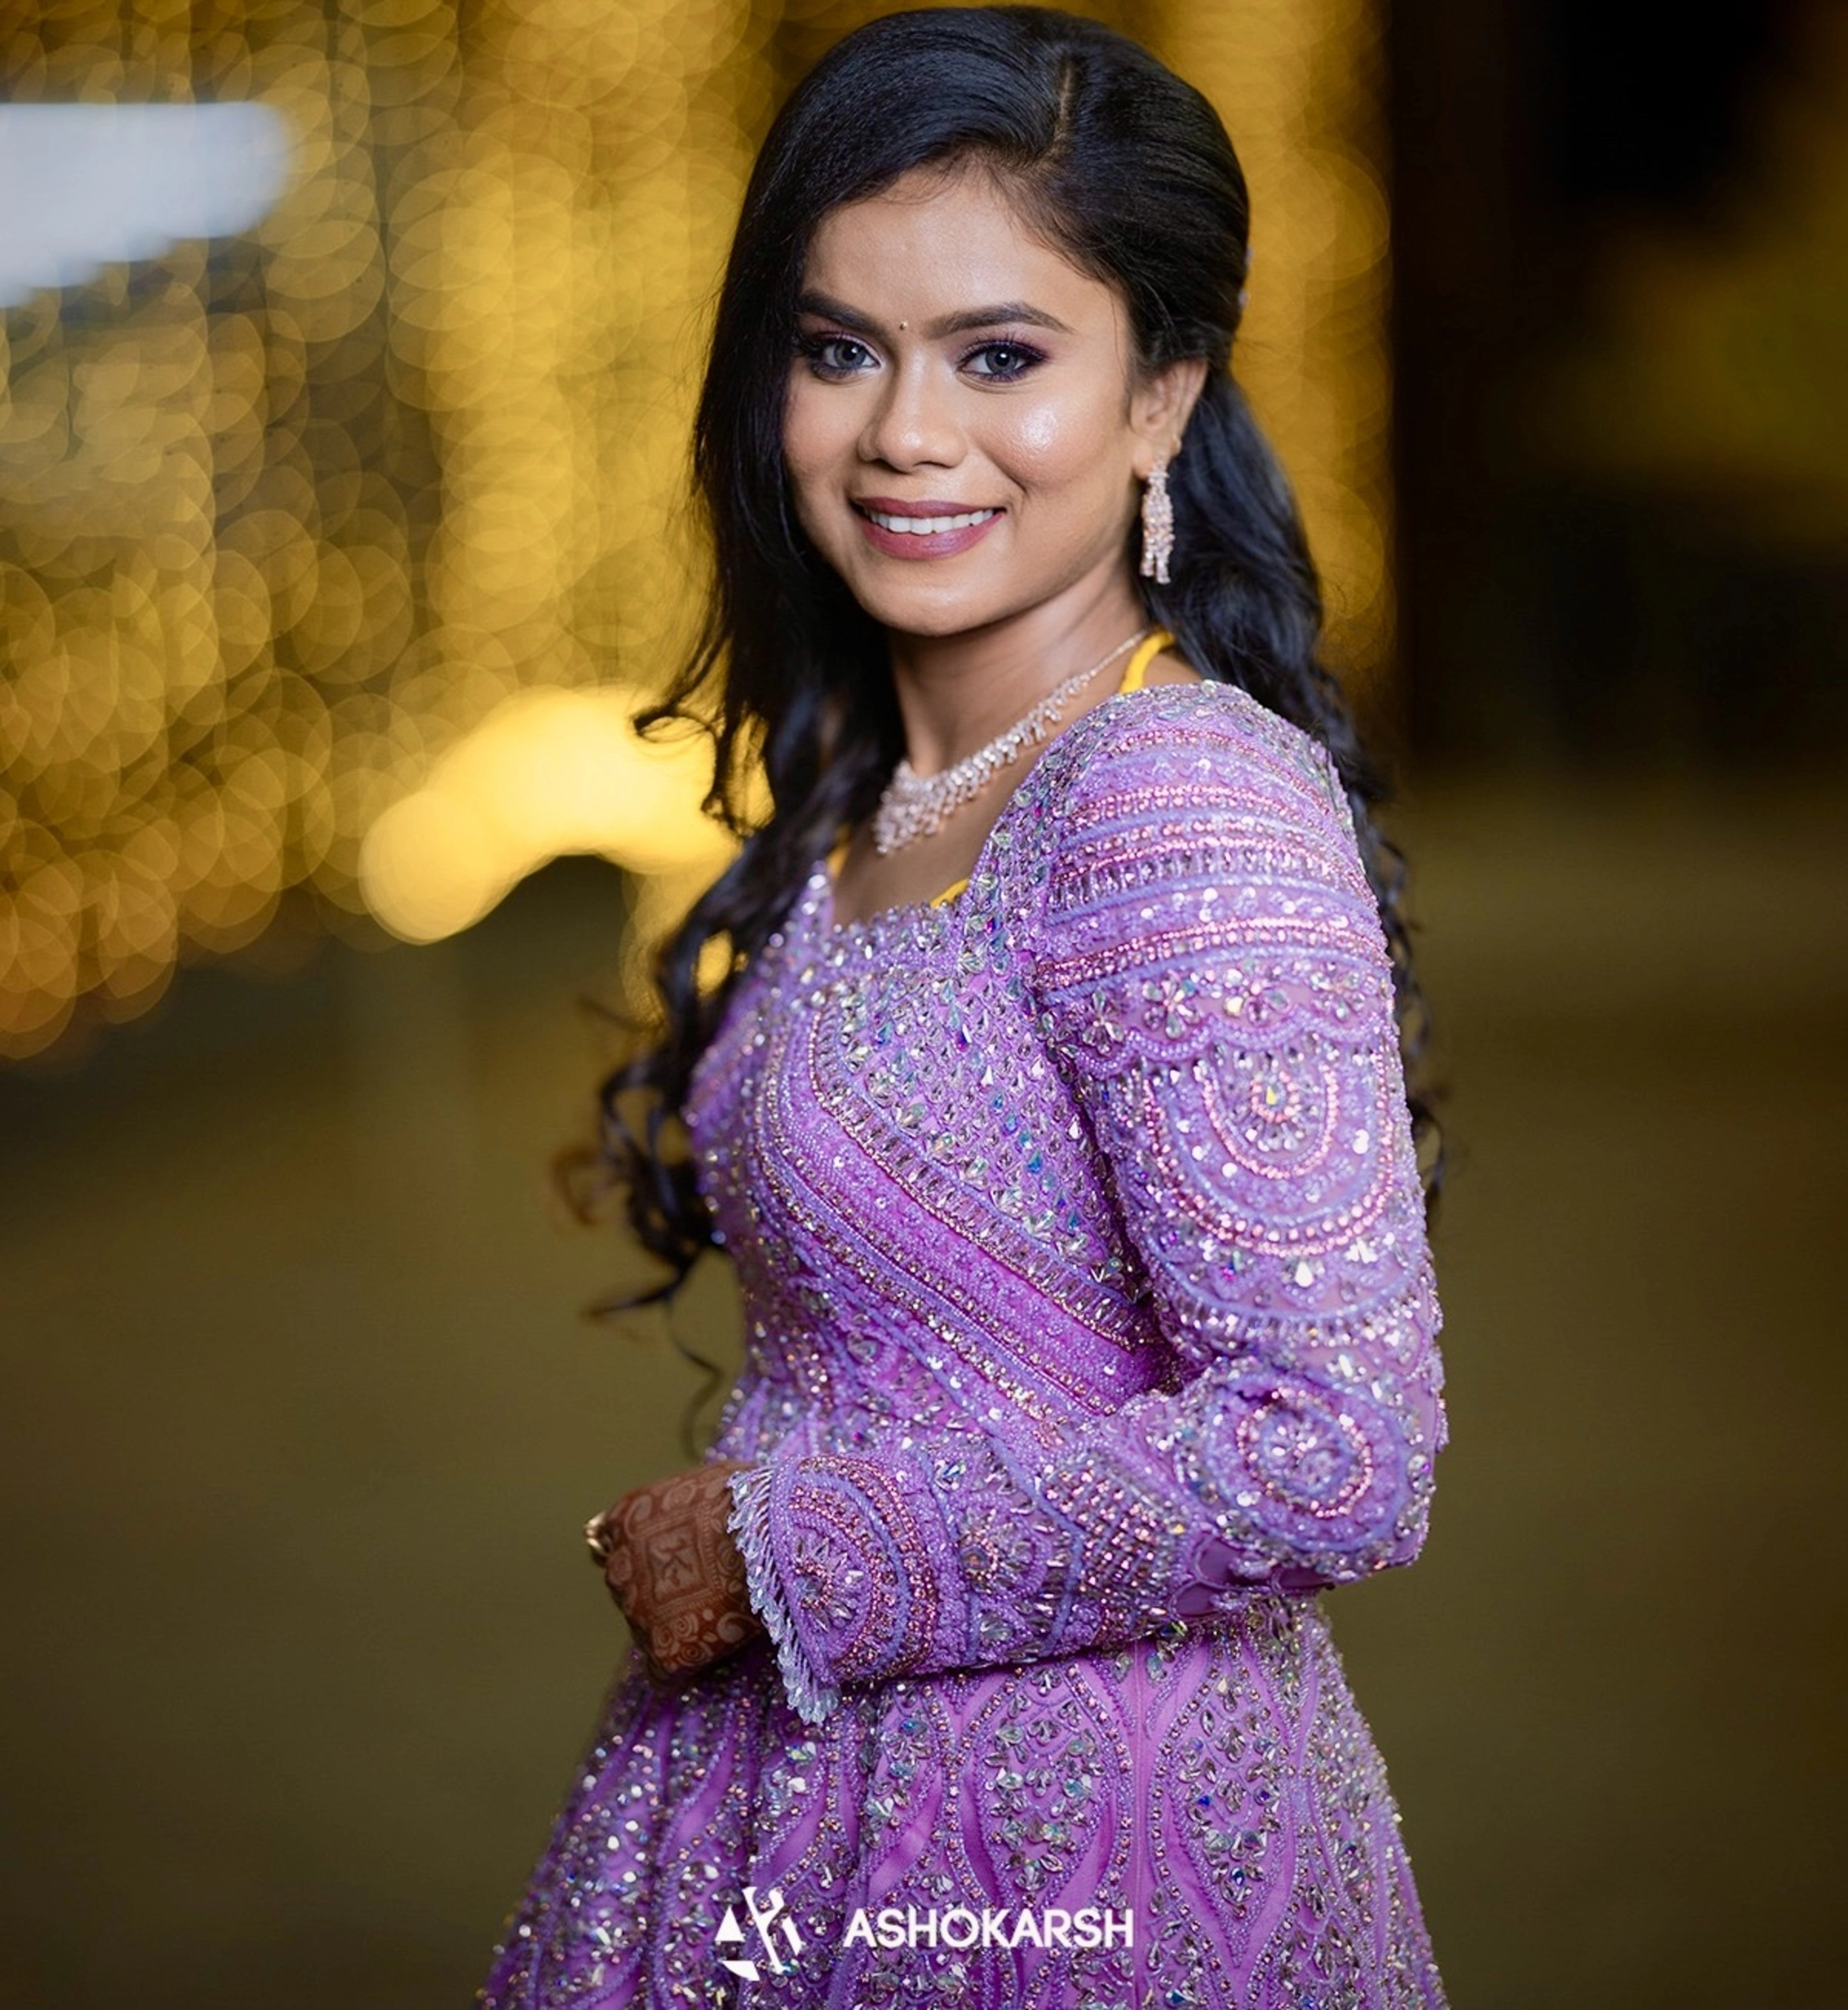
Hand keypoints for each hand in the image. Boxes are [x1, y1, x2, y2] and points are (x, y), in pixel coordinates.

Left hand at [585, 1458, 764, 1687]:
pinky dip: (681, 1668)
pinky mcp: (663, 1651)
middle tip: (700, 1587)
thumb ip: (686, 1500)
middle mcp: (619, 1568)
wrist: (770, 1537)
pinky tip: (708, 1655)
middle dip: (656, 1590)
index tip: (667, 1558)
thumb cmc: (751, 1501)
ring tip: (714, 1615)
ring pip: (645, 1630)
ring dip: (671, 1625)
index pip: (609, 1544)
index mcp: (625, 1519)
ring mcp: (637, 1613)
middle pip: (626, 1588)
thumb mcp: (708, 1482)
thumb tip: (704, 1505)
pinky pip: (663, 1672)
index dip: (640, 1553)